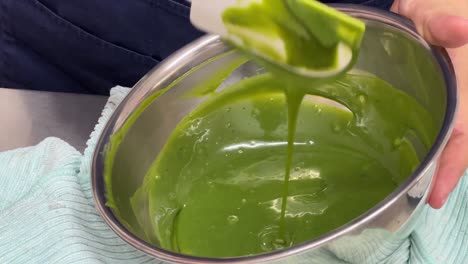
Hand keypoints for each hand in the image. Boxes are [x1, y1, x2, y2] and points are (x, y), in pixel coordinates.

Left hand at [391, 0, 467, 208]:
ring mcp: (460, 96)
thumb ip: (443, 21)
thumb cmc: (437, 6)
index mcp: (465, 86)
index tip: (437, 196)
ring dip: (446, 160)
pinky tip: (424, 153)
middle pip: (464, 142)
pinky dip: (440, 143)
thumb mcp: (433, 11)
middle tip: (427, 199)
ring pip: (459, 136)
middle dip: (449, 172)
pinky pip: (450, 125)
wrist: (441, 4)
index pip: (463, 134)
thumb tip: (460, 28)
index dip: (453, 166)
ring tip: (424, 184)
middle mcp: (466, 97)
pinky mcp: (449, 95)